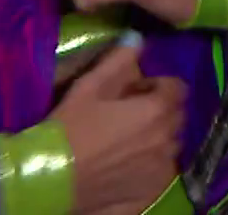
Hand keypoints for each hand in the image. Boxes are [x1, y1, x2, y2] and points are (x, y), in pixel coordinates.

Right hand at [50, 38, 184, 214]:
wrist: (49, 179)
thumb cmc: (68, 130)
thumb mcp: (88, 88)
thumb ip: (116, 61)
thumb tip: (136, 39)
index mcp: (156, 110)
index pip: (178, 88)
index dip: (157, 86)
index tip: (135, 92)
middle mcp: (166, 138)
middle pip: (176, 115)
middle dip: (160, 109)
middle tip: (130, 113)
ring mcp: (161, 166)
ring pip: (171, 142)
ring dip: (158, 135)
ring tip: (128, 139)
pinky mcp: (151, 188)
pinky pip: (163, 167)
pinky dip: (153, 161)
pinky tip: (128, 161)